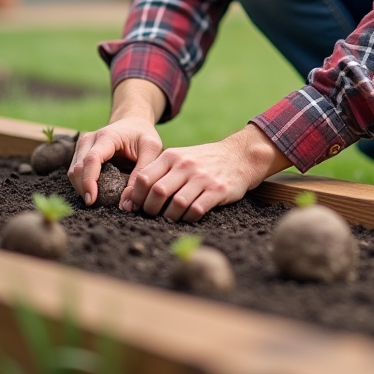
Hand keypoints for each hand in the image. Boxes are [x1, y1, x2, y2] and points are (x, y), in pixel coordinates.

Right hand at [68, 79, 165, 206]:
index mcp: (106, 136)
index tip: (92, 200)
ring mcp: (81, 146)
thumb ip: (141, 173)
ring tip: (98, 201)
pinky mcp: (80, 154)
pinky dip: (82, 184)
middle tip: (98, 206)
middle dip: (84, 189)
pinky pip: (75, 173)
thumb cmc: (143, 135)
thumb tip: (127, 204)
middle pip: (78, 168)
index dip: (89, 181)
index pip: (91, 159)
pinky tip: (95, 192)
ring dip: (82, 188)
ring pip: (73, 172)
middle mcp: (89, 139)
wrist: (133, 122)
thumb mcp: (151, 149)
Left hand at [126, 124, 291, 221]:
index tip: (139, 206)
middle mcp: (186, 165)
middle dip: (151, 210)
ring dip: (170, 217)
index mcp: (171, 156)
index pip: (143, 178)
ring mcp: (202, 178)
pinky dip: (189, 218)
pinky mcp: (218, 190)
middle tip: (155, 215)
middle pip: (157, 193)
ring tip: (171, 218)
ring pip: (176, 204)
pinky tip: (189, 216)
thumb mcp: (180, 158)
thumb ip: (160, 173)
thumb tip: (133, 196)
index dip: (137, 197)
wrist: (239, 155)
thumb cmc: (203, 161)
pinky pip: (197, 210)